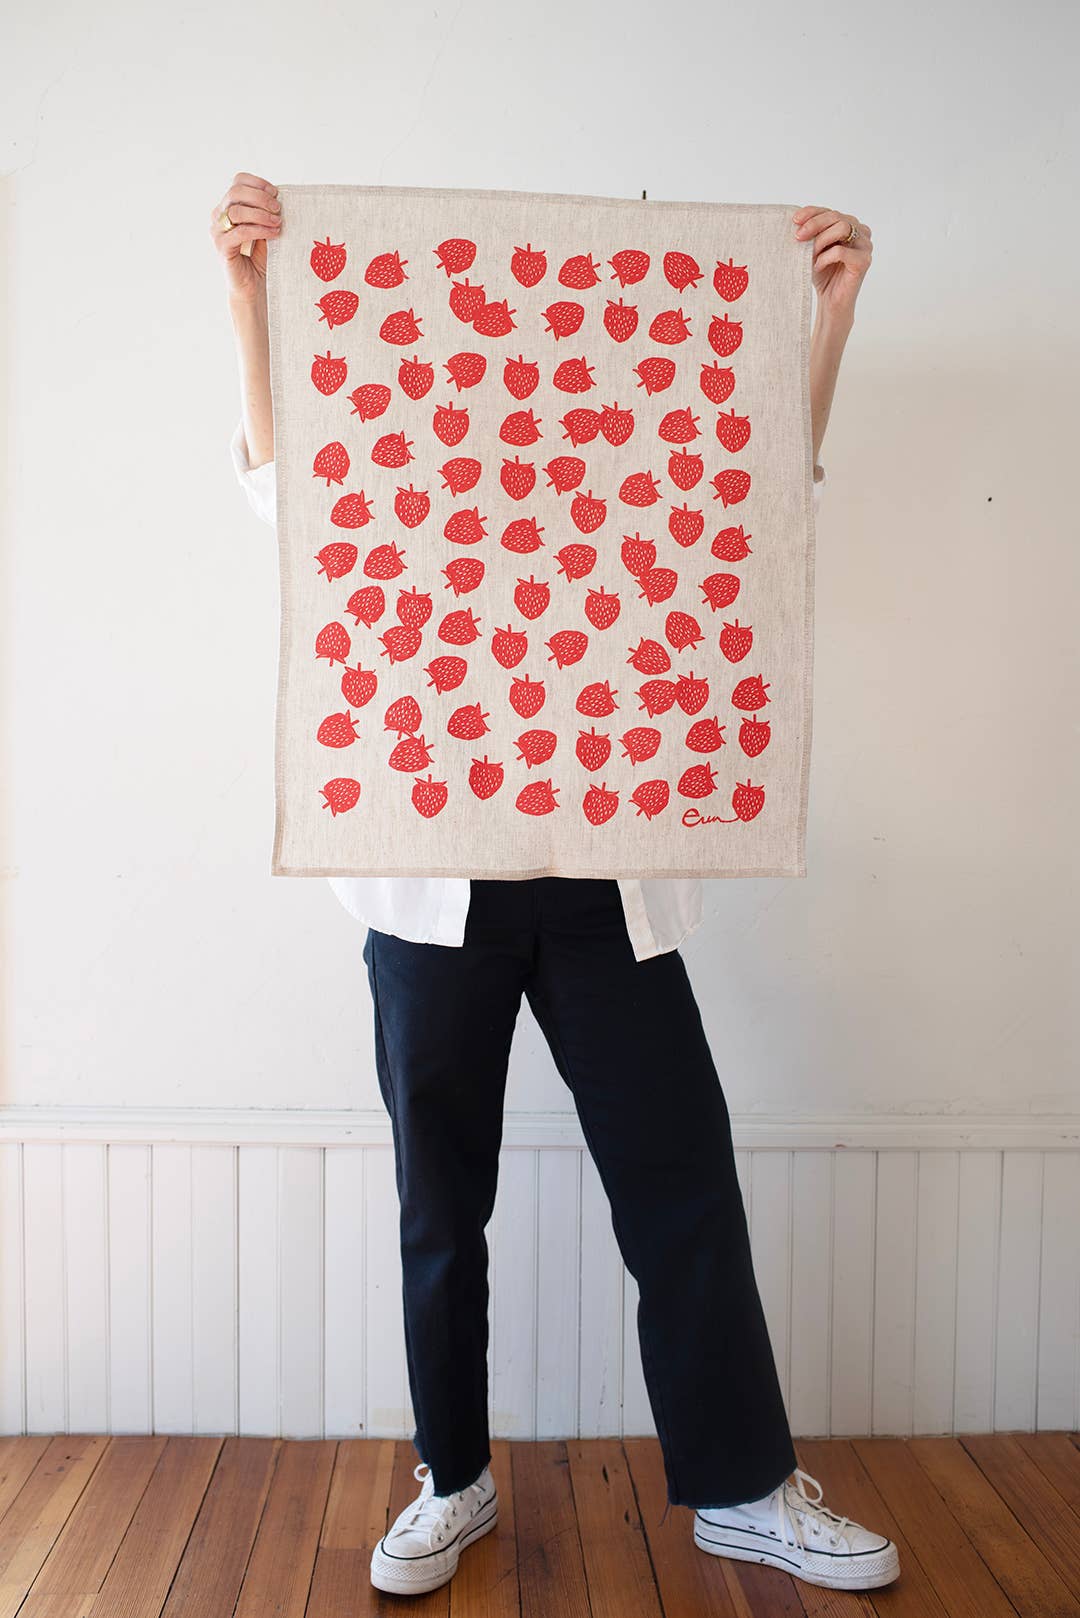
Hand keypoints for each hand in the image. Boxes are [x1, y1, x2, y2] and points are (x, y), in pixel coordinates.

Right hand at [210, 172, 281, 301]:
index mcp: (228, 206)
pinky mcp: (222, 247)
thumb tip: (278, 196)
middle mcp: (219, 216)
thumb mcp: (265, 228)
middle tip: (278, 209)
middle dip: (260, 197)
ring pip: (236, 210)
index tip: (275, 193)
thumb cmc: (260, 258)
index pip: (238, 182)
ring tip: (278, 223)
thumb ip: (266, 212)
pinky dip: (259, 230)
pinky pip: (240, 232)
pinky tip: (274, 234)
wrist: (253, 286)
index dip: (257, 183)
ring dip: (261, 214)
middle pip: (236, 192)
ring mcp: (217, 231)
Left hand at [792, 205, 871, 326]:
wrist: (831, 302)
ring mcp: (865, 245)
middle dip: (814, 224)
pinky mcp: (864, 261)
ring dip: (820, 240)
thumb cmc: (823, 275)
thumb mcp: (813, 249)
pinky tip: (817, 267)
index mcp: (850, 225)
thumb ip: (812, 233)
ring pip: (842, 228)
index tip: (795, 220)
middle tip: (798, 237)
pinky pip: (841, 251)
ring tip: (810, 255)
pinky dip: (825, 258)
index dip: (812, 213)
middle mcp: (861, 232)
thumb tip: (797, 220)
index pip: (830, 211)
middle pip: (837, 216)